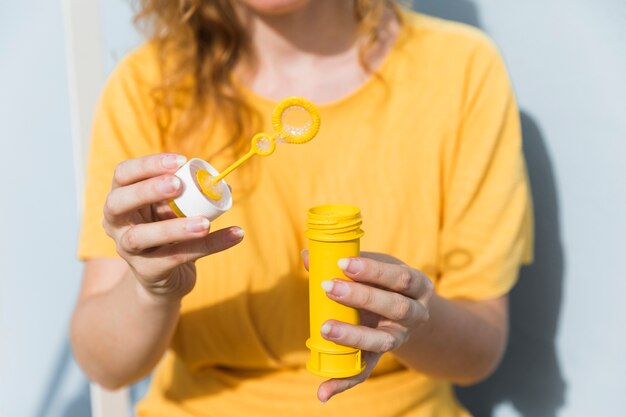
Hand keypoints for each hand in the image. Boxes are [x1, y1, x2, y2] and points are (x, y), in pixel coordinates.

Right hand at [103, 153, 243, 301]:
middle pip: (117, 202)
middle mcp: (116, 223)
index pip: (123, 174)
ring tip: (205, 223)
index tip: (180, 160)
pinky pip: (176, 257)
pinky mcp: (146, 272)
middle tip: (178, 184)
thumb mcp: (176, 210)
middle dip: (147, 190)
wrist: (167, 278)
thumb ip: (192, 194)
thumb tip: (225, 185)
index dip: (147, 165)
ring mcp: (127, 250)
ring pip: (141, 236)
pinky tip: (235, 235)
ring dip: (174, 227)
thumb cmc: (171, 233)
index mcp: (122, 199)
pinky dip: (208, 246)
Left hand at [302, 251, 433, 401]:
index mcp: (417, 286)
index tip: (343, 263)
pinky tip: (323, 391)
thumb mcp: (375, 268)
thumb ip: (347, 262)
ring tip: (324, 328)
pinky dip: (344, 382)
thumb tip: (308, 256)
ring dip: (352, 336)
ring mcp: (399, 338)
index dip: (373, 270)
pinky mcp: (381, 358)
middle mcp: (415, 314)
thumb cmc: (384, 282)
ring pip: (383, 342)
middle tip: (329, 287)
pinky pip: (365, 371)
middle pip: (395, 307)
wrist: (405, 310)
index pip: (400, 277)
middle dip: (361, 297)